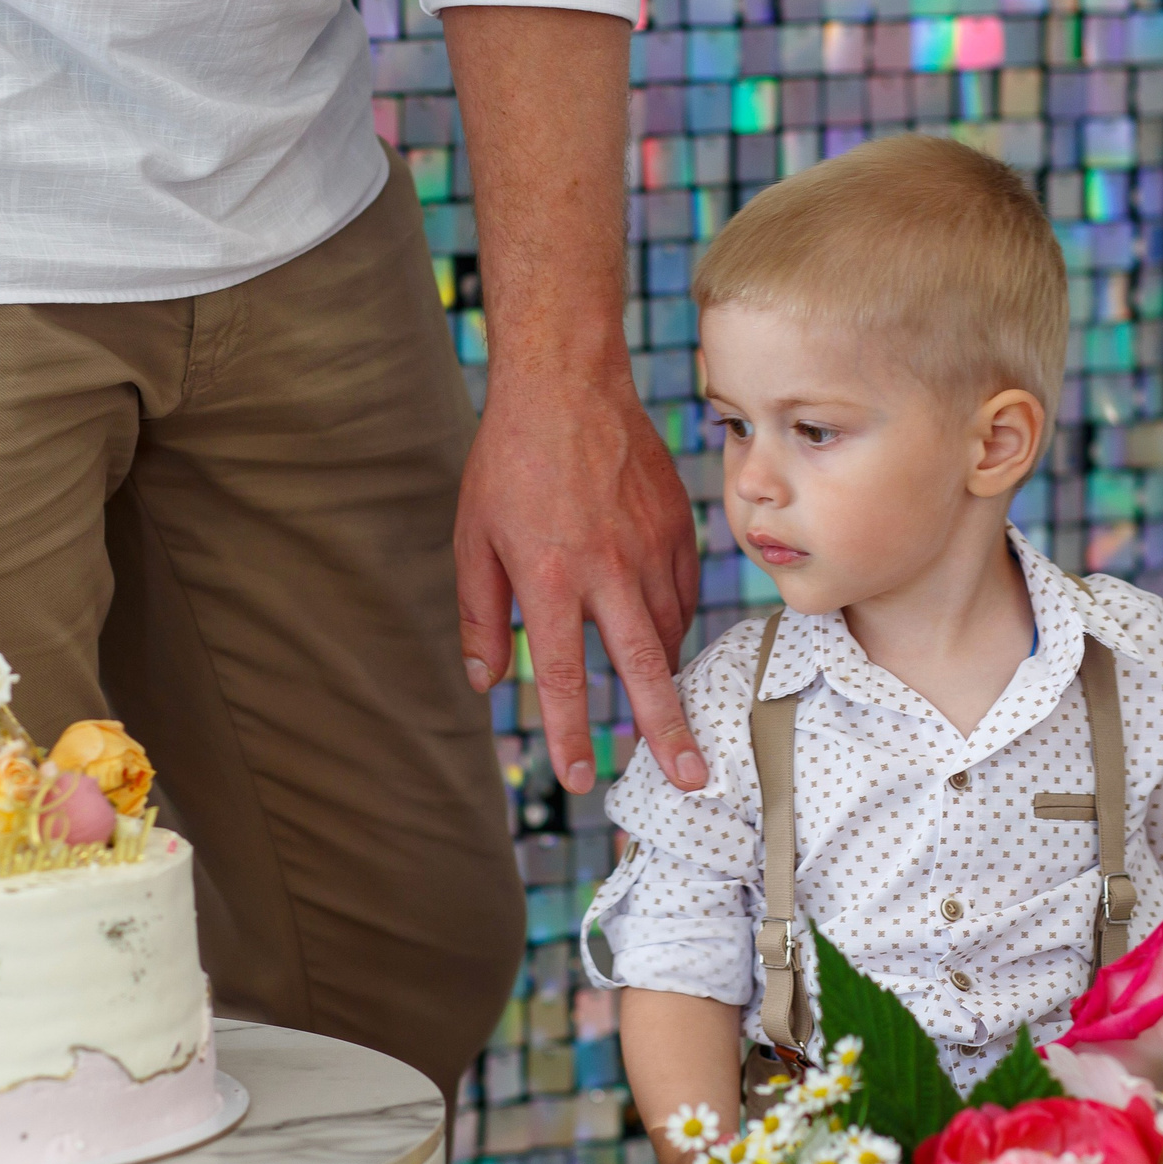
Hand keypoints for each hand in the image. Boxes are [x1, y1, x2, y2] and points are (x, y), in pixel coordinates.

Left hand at [456, 364, 706, 793]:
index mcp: (551, 576)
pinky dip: (676, 625)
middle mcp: (609, 568)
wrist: (567, 383)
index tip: (580, 778)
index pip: (566, 674)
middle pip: (645, 667)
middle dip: (668, 731)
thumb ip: (480, 616)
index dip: (572, 732)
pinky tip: (665, 642)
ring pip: (670, 631)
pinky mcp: (677, 526)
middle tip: (689, 780)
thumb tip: (486, 681)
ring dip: (667, 679)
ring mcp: (651, 546)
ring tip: (670, 721)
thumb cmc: (509, 462)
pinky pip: (684, 592)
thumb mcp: (473, 540)